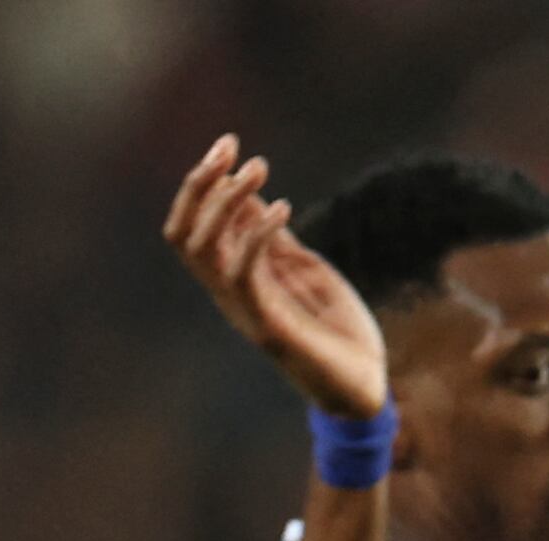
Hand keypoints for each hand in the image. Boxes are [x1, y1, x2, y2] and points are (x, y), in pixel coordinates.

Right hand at [164, 137, 386, 417]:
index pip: (192, 226)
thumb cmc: (336, 330)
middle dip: (200, 184)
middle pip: (183, 233)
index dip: (202, 183)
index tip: (228, 145)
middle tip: (231, 147)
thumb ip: (275, 239)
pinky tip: (284, 206)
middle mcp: (230, 293)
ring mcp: (245, 310)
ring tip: (259, 169)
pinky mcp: (268, 327)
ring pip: (202, 249)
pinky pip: (242, 274)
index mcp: (235, 278)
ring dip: (225, 202)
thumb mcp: (303, 269)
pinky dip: (256, 235)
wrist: (366, 387)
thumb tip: (252, 196)